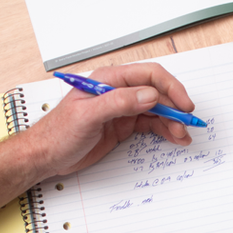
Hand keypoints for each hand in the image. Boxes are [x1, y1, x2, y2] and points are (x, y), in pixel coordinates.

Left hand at [22, 63, 195, 178]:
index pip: (148, 75)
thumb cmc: (58, 133)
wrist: (45, 156)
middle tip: (188, 122)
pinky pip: (150, 124)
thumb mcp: (86, 116)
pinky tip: (175, 137)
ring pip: (156, 110)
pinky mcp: (123, 125)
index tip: (182, 104)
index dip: (170, 87)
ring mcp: (122, 109)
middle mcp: (118, 91)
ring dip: (172, 121)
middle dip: (175, 106)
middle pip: (157, 92)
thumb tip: (148, 95)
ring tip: (182, 135)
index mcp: (109, 81)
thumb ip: (118, 103)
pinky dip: (165, 130)